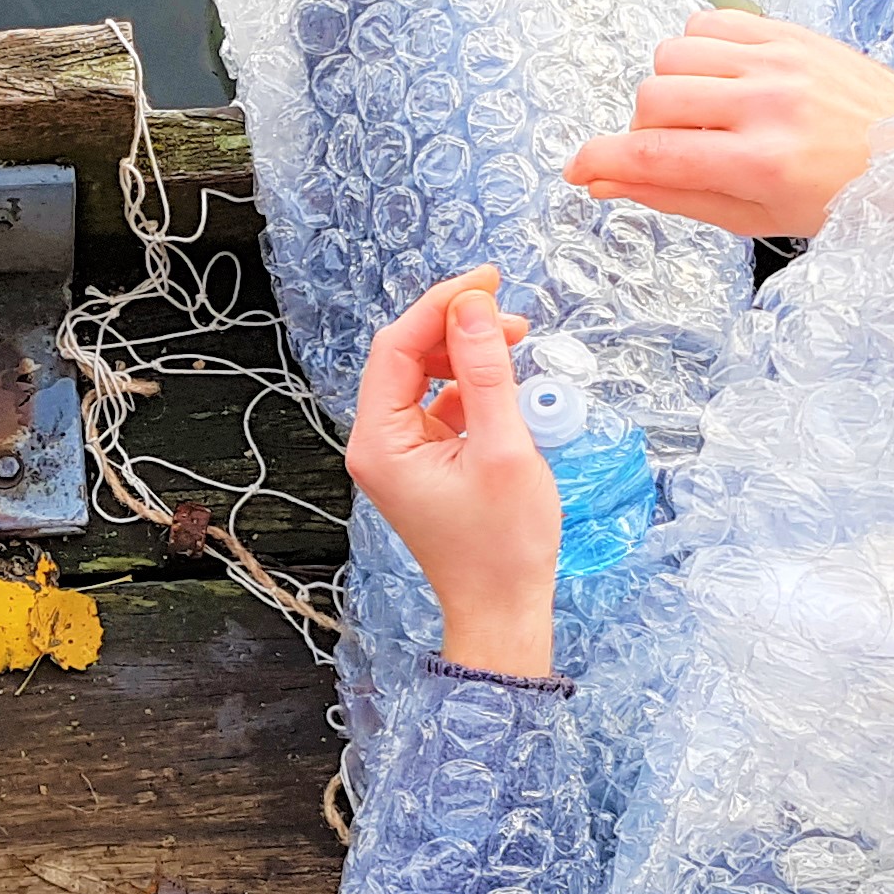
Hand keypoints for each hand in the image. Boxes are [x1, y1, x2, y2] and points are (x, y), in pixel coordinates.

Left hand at [344, 268, 561, 677]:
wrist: (503, 612)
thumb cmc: (502, 547)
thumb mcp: (504, 448)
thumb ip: (487, 373)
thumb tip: (473, 309)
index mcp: (380, 441)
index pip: (396, 346)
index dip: (440, 305)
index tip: (486, 282)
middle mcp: (378, 443)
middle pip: (406, 356)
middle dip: (455, 327)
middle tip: (509, 313)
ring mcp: (398, 454)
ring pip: (424, 377)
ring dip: (466, 354)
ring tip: (515, 344)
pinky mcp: (422, 462)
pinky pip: (439, 405)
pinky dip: (472, 387)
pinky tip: (507, 384)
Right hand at [563, 11, 893, 238]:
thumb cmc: (842, 195)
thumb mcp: (758, 217)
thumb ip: (677, 197)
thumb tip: (609, 185)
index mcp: (762, 161)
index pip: (653, 155)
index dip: (601, 162)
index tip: (579, 169)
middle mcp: (768, 103)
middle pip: (652, 99)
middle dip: (642, 130)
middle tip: (670, 148)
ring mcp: (778, 60)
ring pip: (672, 55)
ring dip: (670, 88)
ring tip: (701, 112)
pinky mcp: (786, 32)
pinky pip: (706, 24)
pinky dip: (696, 51)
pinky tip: (719, 79)